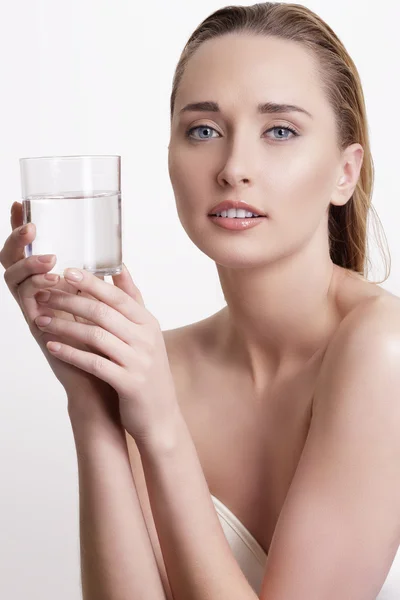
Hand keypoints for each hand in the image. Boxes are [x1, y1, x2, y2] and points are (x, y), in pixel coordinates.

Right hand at [1, 202, 119, 425]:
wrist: (103, 383)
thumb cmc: (106, 348)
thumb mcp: (114, 313)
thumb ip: (114, 289)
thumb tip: (121, 264)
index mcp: (51, 289)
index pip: (29, 252)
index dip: (20, 228)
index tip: (20, 202)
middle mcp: (37, 298)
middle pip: (12, 261)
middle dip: (16, 239)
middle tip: (30, 224)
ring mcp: (34, 312)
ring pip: (13, 279)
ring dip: (28, 263)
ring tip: (49, 257)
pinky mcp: (37, 328)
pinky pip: (25, 302)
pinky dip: (35, 288)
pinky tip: (52, 280)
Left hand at [32, 263, 180, 445]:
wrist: (160, 415)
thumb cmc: (147, 370)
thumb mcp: (145, 333)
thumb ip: (132, 302)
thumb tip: (120, 268)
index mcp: (148, 322)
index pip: (117, 296)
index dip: (91, 283)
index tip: (67, 272)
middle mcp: (146, 338)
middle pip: (103, 312)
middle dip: (69, 301)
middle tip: (44, 295)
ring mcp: (138, 361)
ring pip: (96, 336)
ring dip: (64, 326)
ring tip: (41, 320)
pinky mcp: (128, 383)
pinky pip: (94, 363)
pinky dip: (71, 353)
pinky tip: (53, 347)